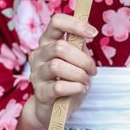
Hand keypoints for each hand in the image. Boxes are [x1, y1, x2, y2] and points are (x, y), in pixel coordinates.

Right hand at [15, 13, 97, 129]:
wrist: (55, 108)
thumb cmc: (68, 79)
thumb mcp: (77, 60)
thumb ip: (79, 46)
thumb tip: (88, 32)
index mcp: (48, 42)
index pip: (56, 22)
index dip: (75, 24)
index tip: (93, 33)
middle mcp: (38, 55)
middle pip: (60, 47)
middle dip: (83, 59)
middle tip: (92, 70)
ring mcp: (36, 73)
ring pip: (57, 66)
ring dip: (79, 74)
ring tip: (85, 81)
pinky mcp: (40, 92)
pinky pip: (58, 86)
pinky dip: (75, 87)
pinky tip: (80, 89)